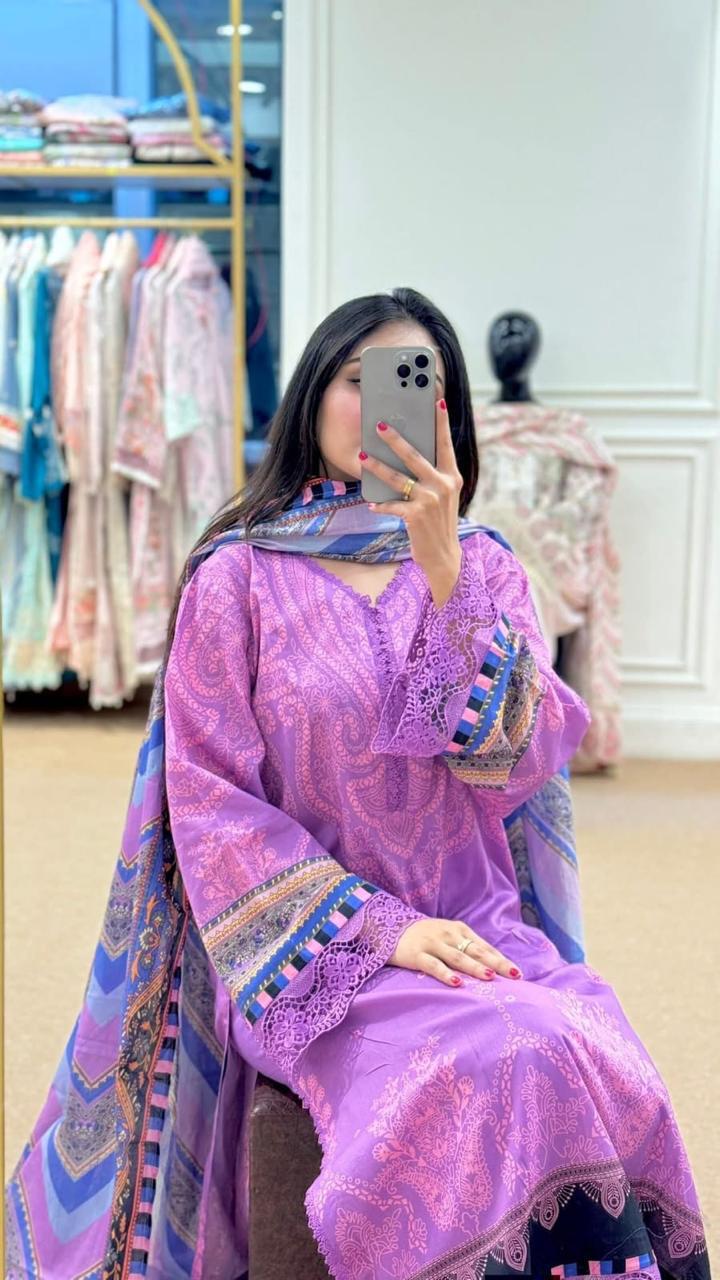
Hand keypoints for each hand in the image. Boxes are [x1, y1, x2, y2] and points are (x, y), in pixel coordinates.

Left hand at [359, 398, 462, 606]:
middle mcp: (443, 485)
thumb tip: (407, 455)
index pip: (445, 444)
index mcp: (452, 477)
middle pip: (415, 456)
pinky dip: (380, 504)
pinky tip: (371, 502)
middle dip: (396, 439)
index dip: (441, 422)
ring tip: (363, 457)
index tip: (436, 400)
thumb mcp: (442, 496)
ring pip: (397, 478)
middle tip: (380, 425)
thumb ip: (432, 476)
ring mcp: (430, 500)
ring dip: (377, 467)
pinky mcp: (415, 516)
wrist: (444, 556)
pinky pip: (392, 505)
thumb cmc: (438, 522)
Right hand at [388, 917, 522, 986]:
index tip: (518, 973)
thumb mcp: (448, 937)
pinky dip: (446, 974)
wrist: (389, 927)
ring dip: (475, 967)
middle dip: (496, 963)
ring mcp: (433, 944)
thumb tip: (493, 968)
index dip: (501, 960)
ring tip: (490, 977)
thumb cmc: (426, 937)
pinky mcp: (417, 955)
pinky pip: (434, 965)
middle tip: (513, 975)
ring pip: (458, 957)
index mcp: (460, 930)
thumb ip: (467, 949)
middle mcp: (449, 935)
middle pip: (476, 951)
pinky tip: (457, 983)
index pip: (485, 947)